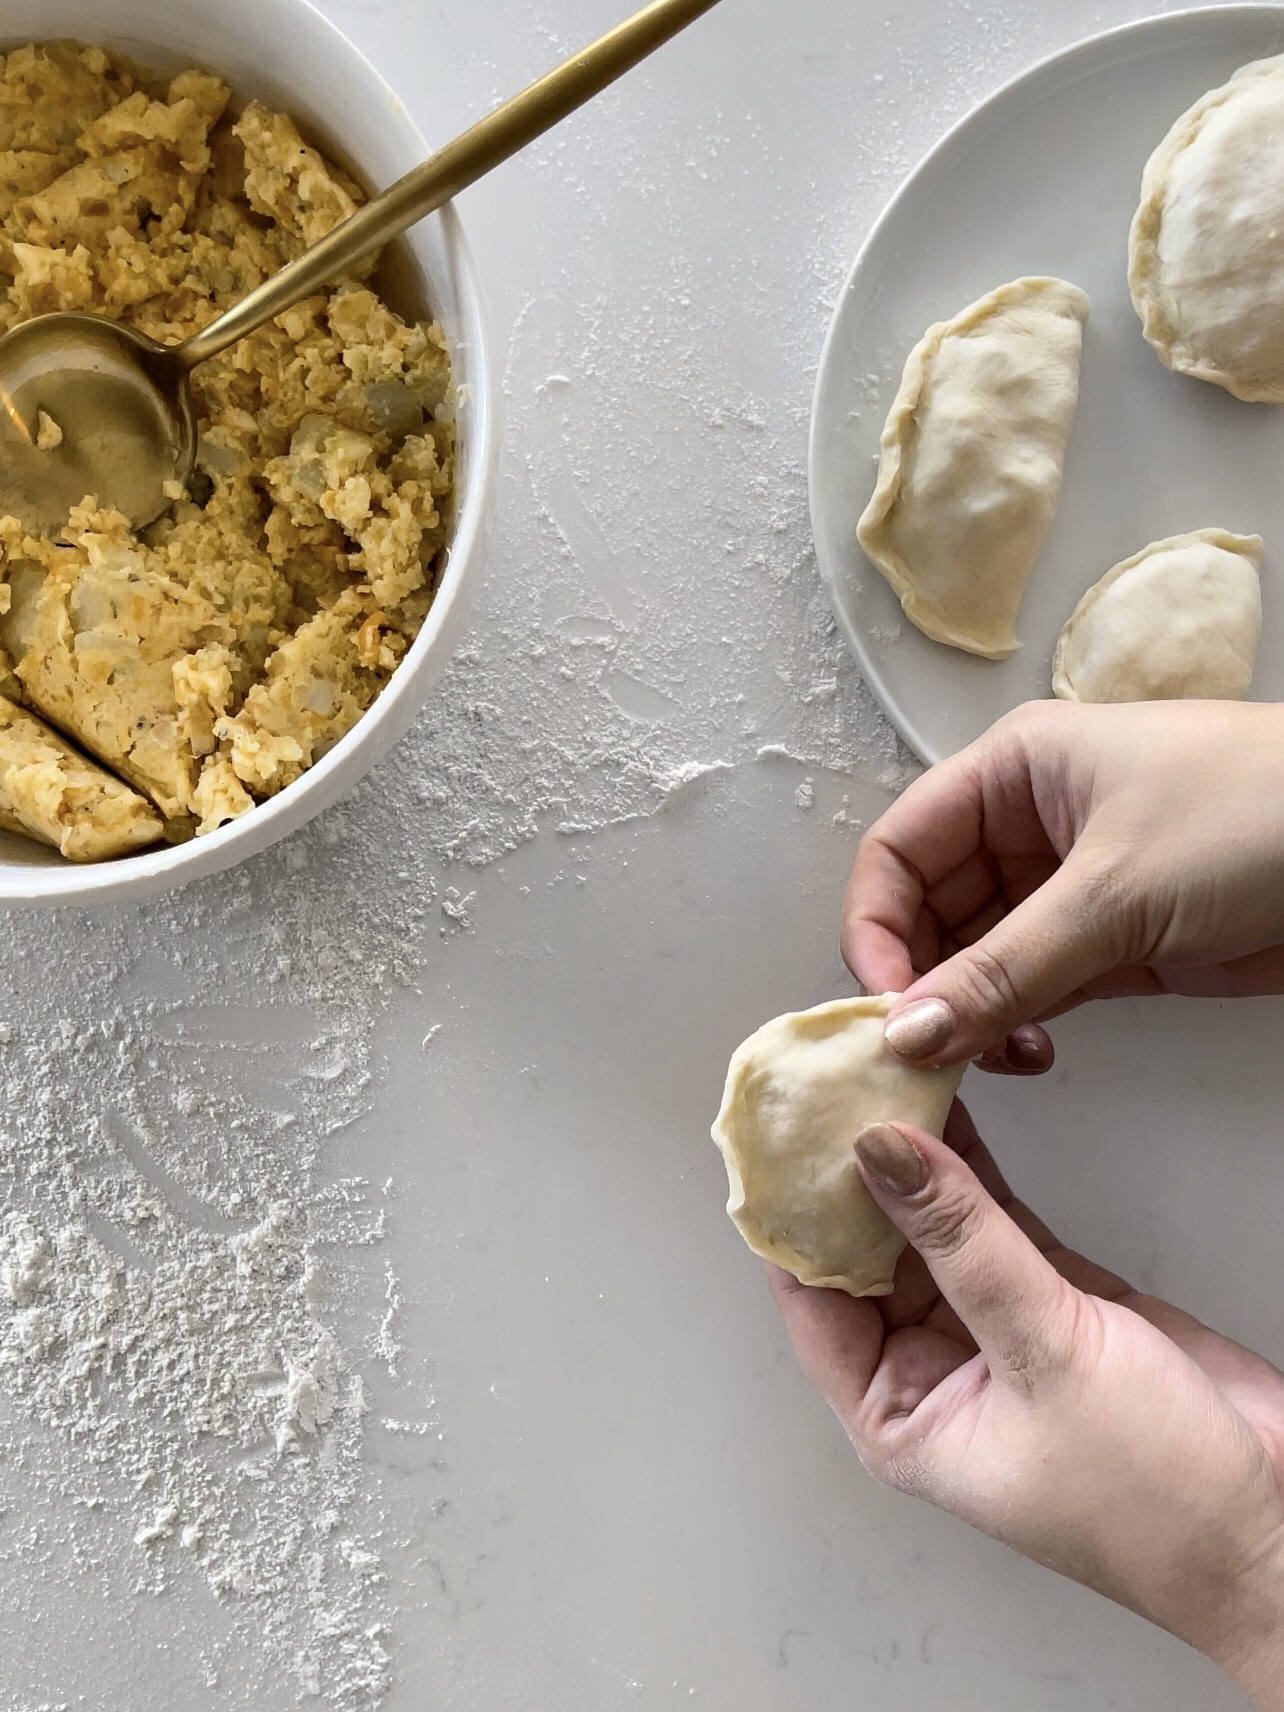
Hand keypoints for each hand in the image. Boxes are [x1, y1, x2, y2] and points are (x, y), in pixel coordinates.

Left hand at [770, 1104, 1283, 1707]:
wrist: (1279, 1526)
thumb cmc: (1158, 1500)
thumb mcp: (1043, 1355)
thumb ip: (961, 1242)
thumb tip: (880, 1154)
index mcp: (898, 1416)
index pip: (812, 1296)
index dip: (790, 1211)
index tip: (777, 1131)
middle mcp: (930, 1370)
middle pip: (863, 1250)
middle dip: (847, 1171)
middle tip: (831, 1081)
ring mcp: (991, 1326)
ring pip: (926, 1225)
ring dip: (908, 1157)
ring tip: (879, 1074)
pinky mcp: (1049, 1296)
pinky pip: (989, 1218)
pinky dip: (969, 1165)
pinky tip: (946, 1107)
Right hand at [844, 699, 1283, 1070]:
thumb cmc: (1260, 816)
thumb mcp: (1114, 891)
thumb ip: (1002, 971)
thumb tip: (906, 1034)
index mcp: (1012, 772)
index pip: (898, 851)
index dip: (875, 927)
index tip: (886, 1006)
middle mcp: (1026, 826)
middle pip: (928, 912)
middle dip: (921, 983)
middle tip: (924, 1053)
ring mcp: (1068, 888)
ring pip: (977, 959)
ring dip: (969, 1014)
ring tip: (985, 1060)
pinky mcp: (1112, 942)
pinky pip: (1032, 989)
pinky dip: (1015, 1027)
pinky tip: (1026, 1055)